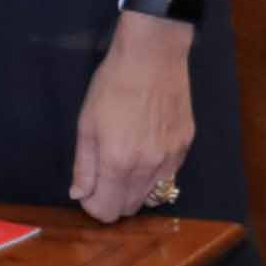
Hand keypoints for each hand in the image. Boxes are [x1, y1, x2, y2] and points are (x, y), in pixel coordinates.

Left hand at [73, 16, 197, 223]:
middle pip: (129, 208)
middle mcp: (147, 168)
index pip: (107, 210)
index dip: (93, 206)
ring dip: (134, 190)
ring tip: (125, 163)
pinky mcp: (185, 146)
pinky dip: (154, 174)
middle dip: (113, 200)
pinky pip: (168, 175)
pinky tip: (146, 149)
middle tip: (103, 177)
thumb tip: (80, 194)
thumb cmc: (113, 84)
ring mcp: (171, 158)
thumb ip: (84, 165)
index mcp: (118, 163)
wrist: (153, 55)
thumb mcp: (87, 124)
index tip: (88, 191)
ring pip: (151, 196)